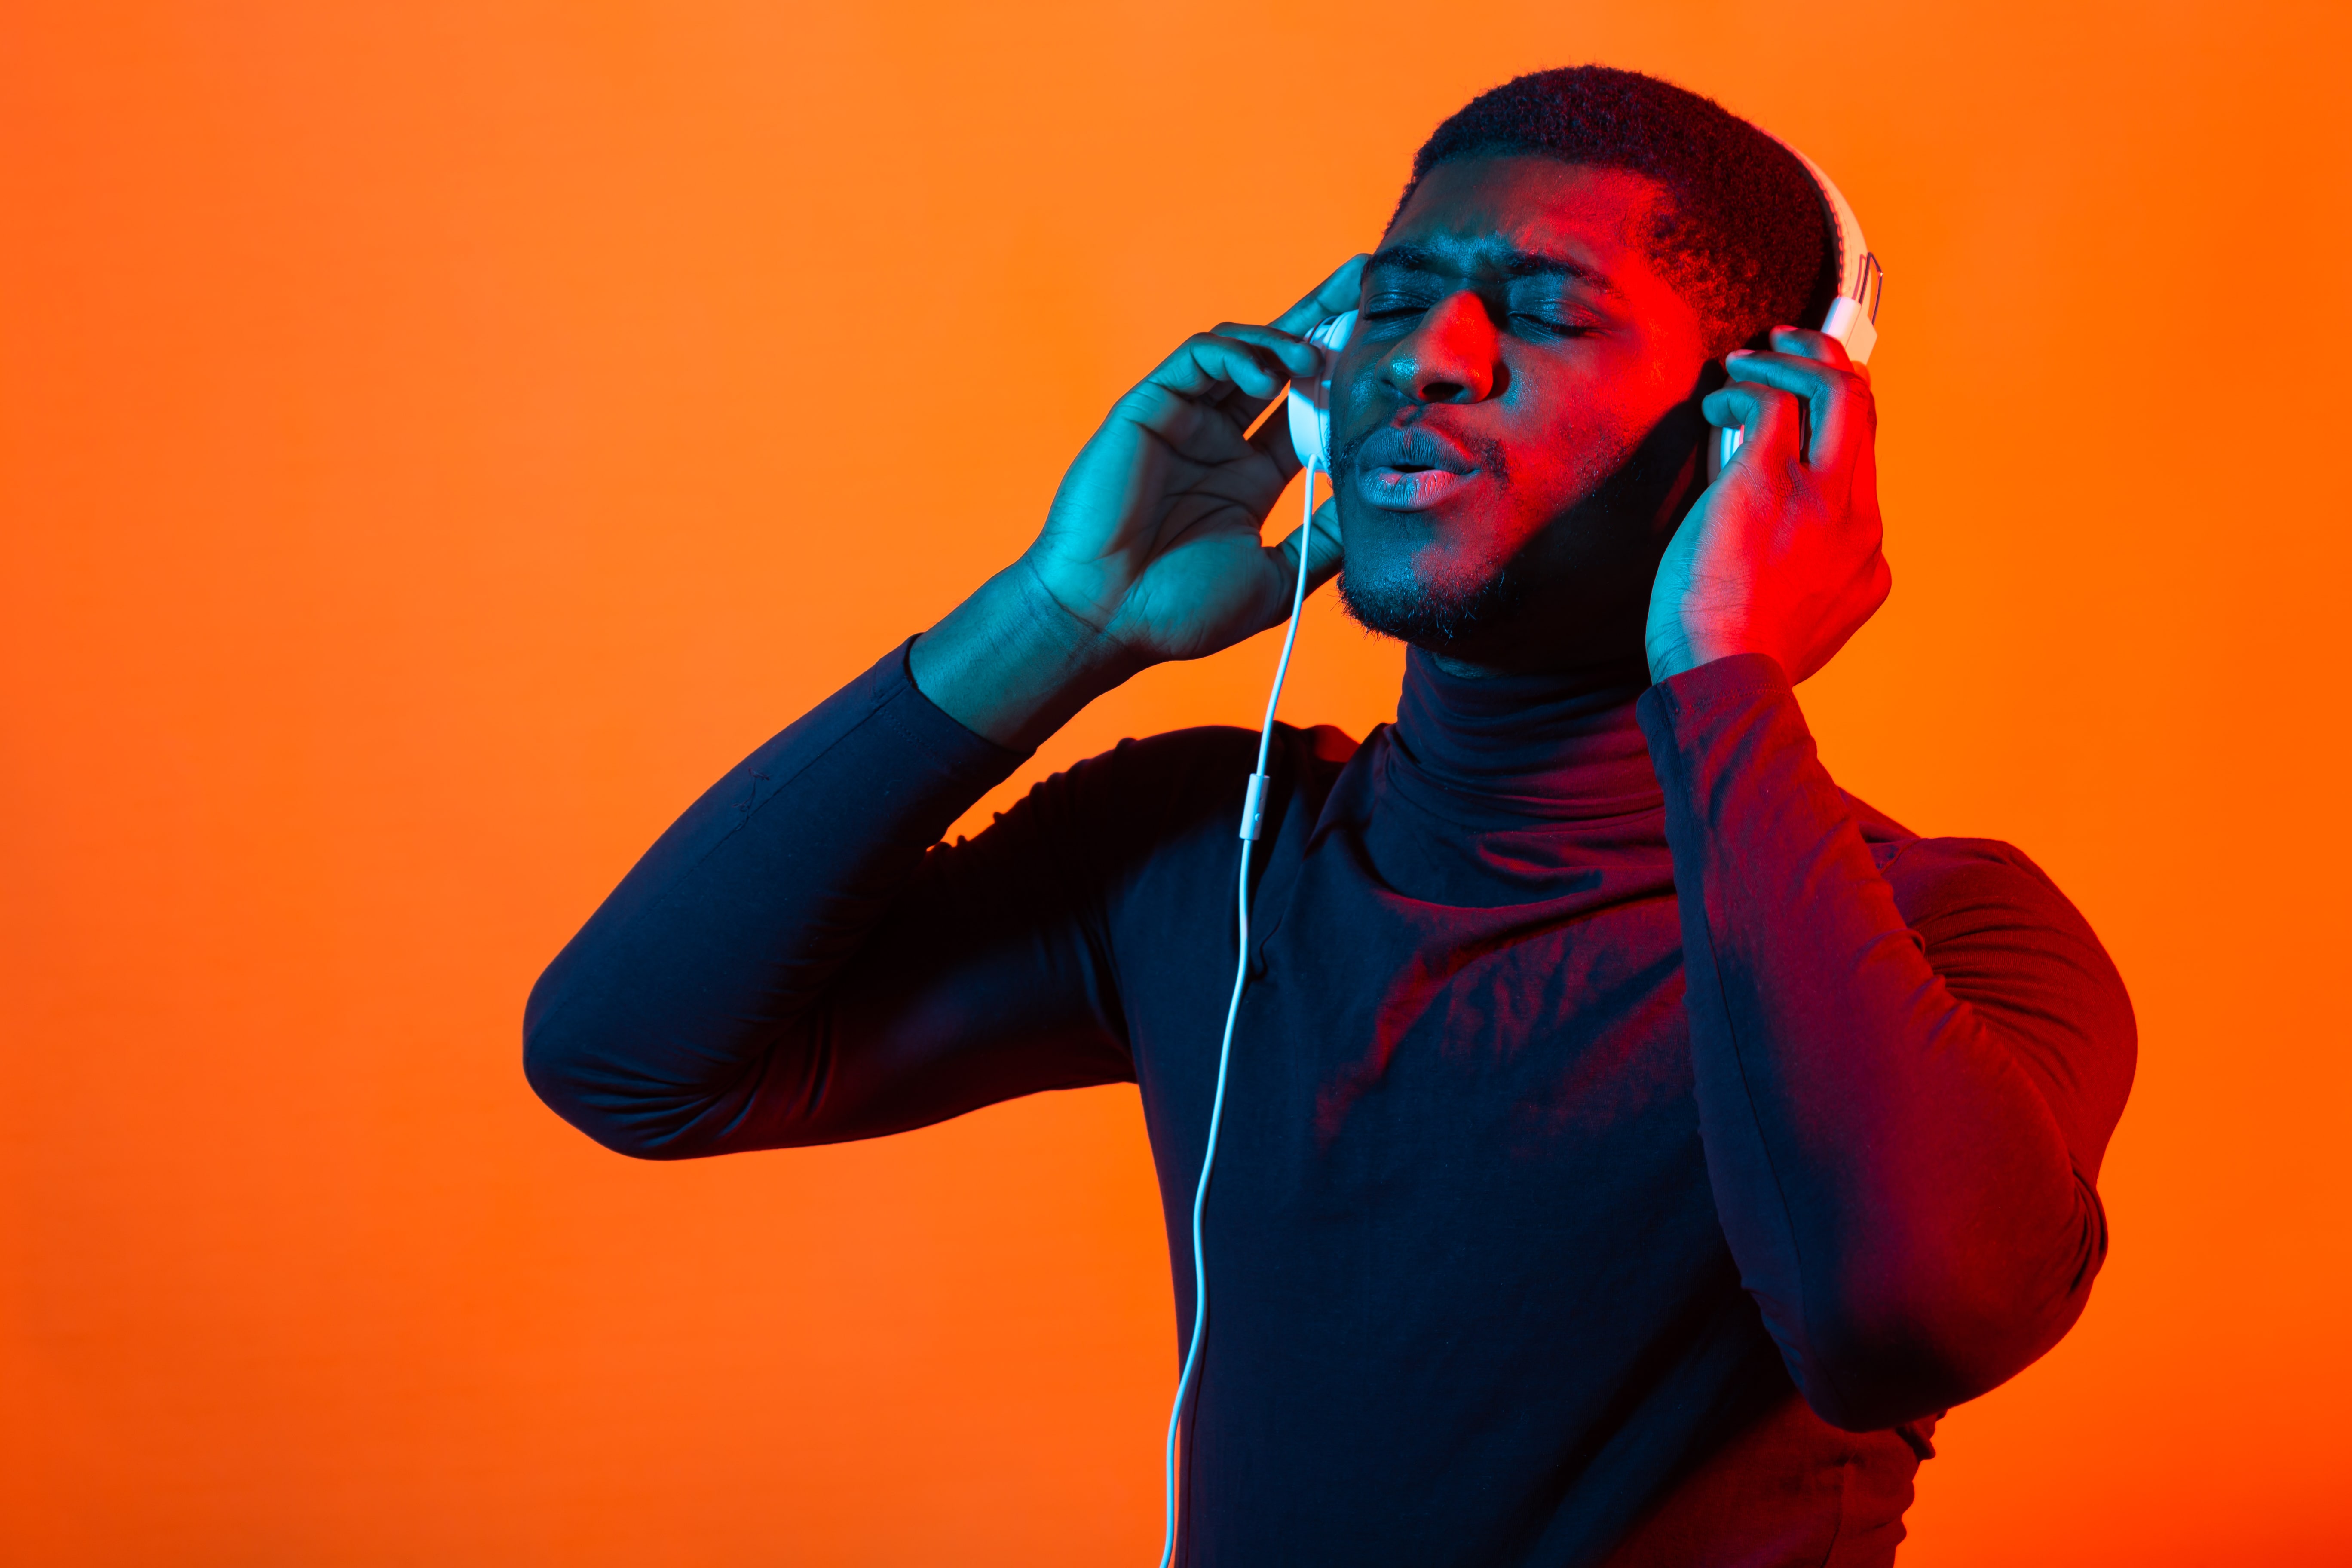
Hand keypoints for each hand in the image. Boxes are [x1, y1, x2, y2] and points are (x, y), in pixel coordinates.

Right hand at [1026, 255, 1366, 663]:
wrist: (1105, 619)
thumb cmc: (1180, 611)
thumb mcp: (1278, 580)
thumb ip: (1325, 540)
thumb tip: (1379, 505)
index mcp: (1250, 477)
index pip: (1306, 411)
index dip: (1342, 379)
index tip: (1384, 356)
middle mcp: (1219, 441)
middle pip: (1279, 363)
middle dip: (1322, 318)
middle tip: (1364, 278)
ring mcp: (1184, 422)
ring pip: (1240, 349)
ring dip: (1284, 341)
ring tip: (1316, 360)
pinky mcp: (1149, 408)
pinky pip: (1197, 358)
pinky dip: (1235, 354)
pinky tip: (1267, 376)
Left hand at [1644, 327, 1890, 684]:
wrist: (1724, 680)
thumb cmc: (1735, 663)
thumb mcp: (1798, 624)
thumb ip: (1804, 581)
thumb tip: (1775, 547)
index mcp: (1865, 558)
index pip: (1866, 463)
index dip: (1834, 421)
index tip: (1801, 403)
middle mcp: (1856, 520)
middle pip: (1865, 413)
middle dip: (1831, 363)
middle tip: (1790, 345)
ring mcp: (1820, 498)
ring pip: (1835, 390)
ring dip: (1794, 360)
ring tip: (1751, 358)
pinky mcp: (1769, 482)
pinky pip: (1772, 403)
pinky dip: (1746, 389)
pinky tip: (1719, 401)